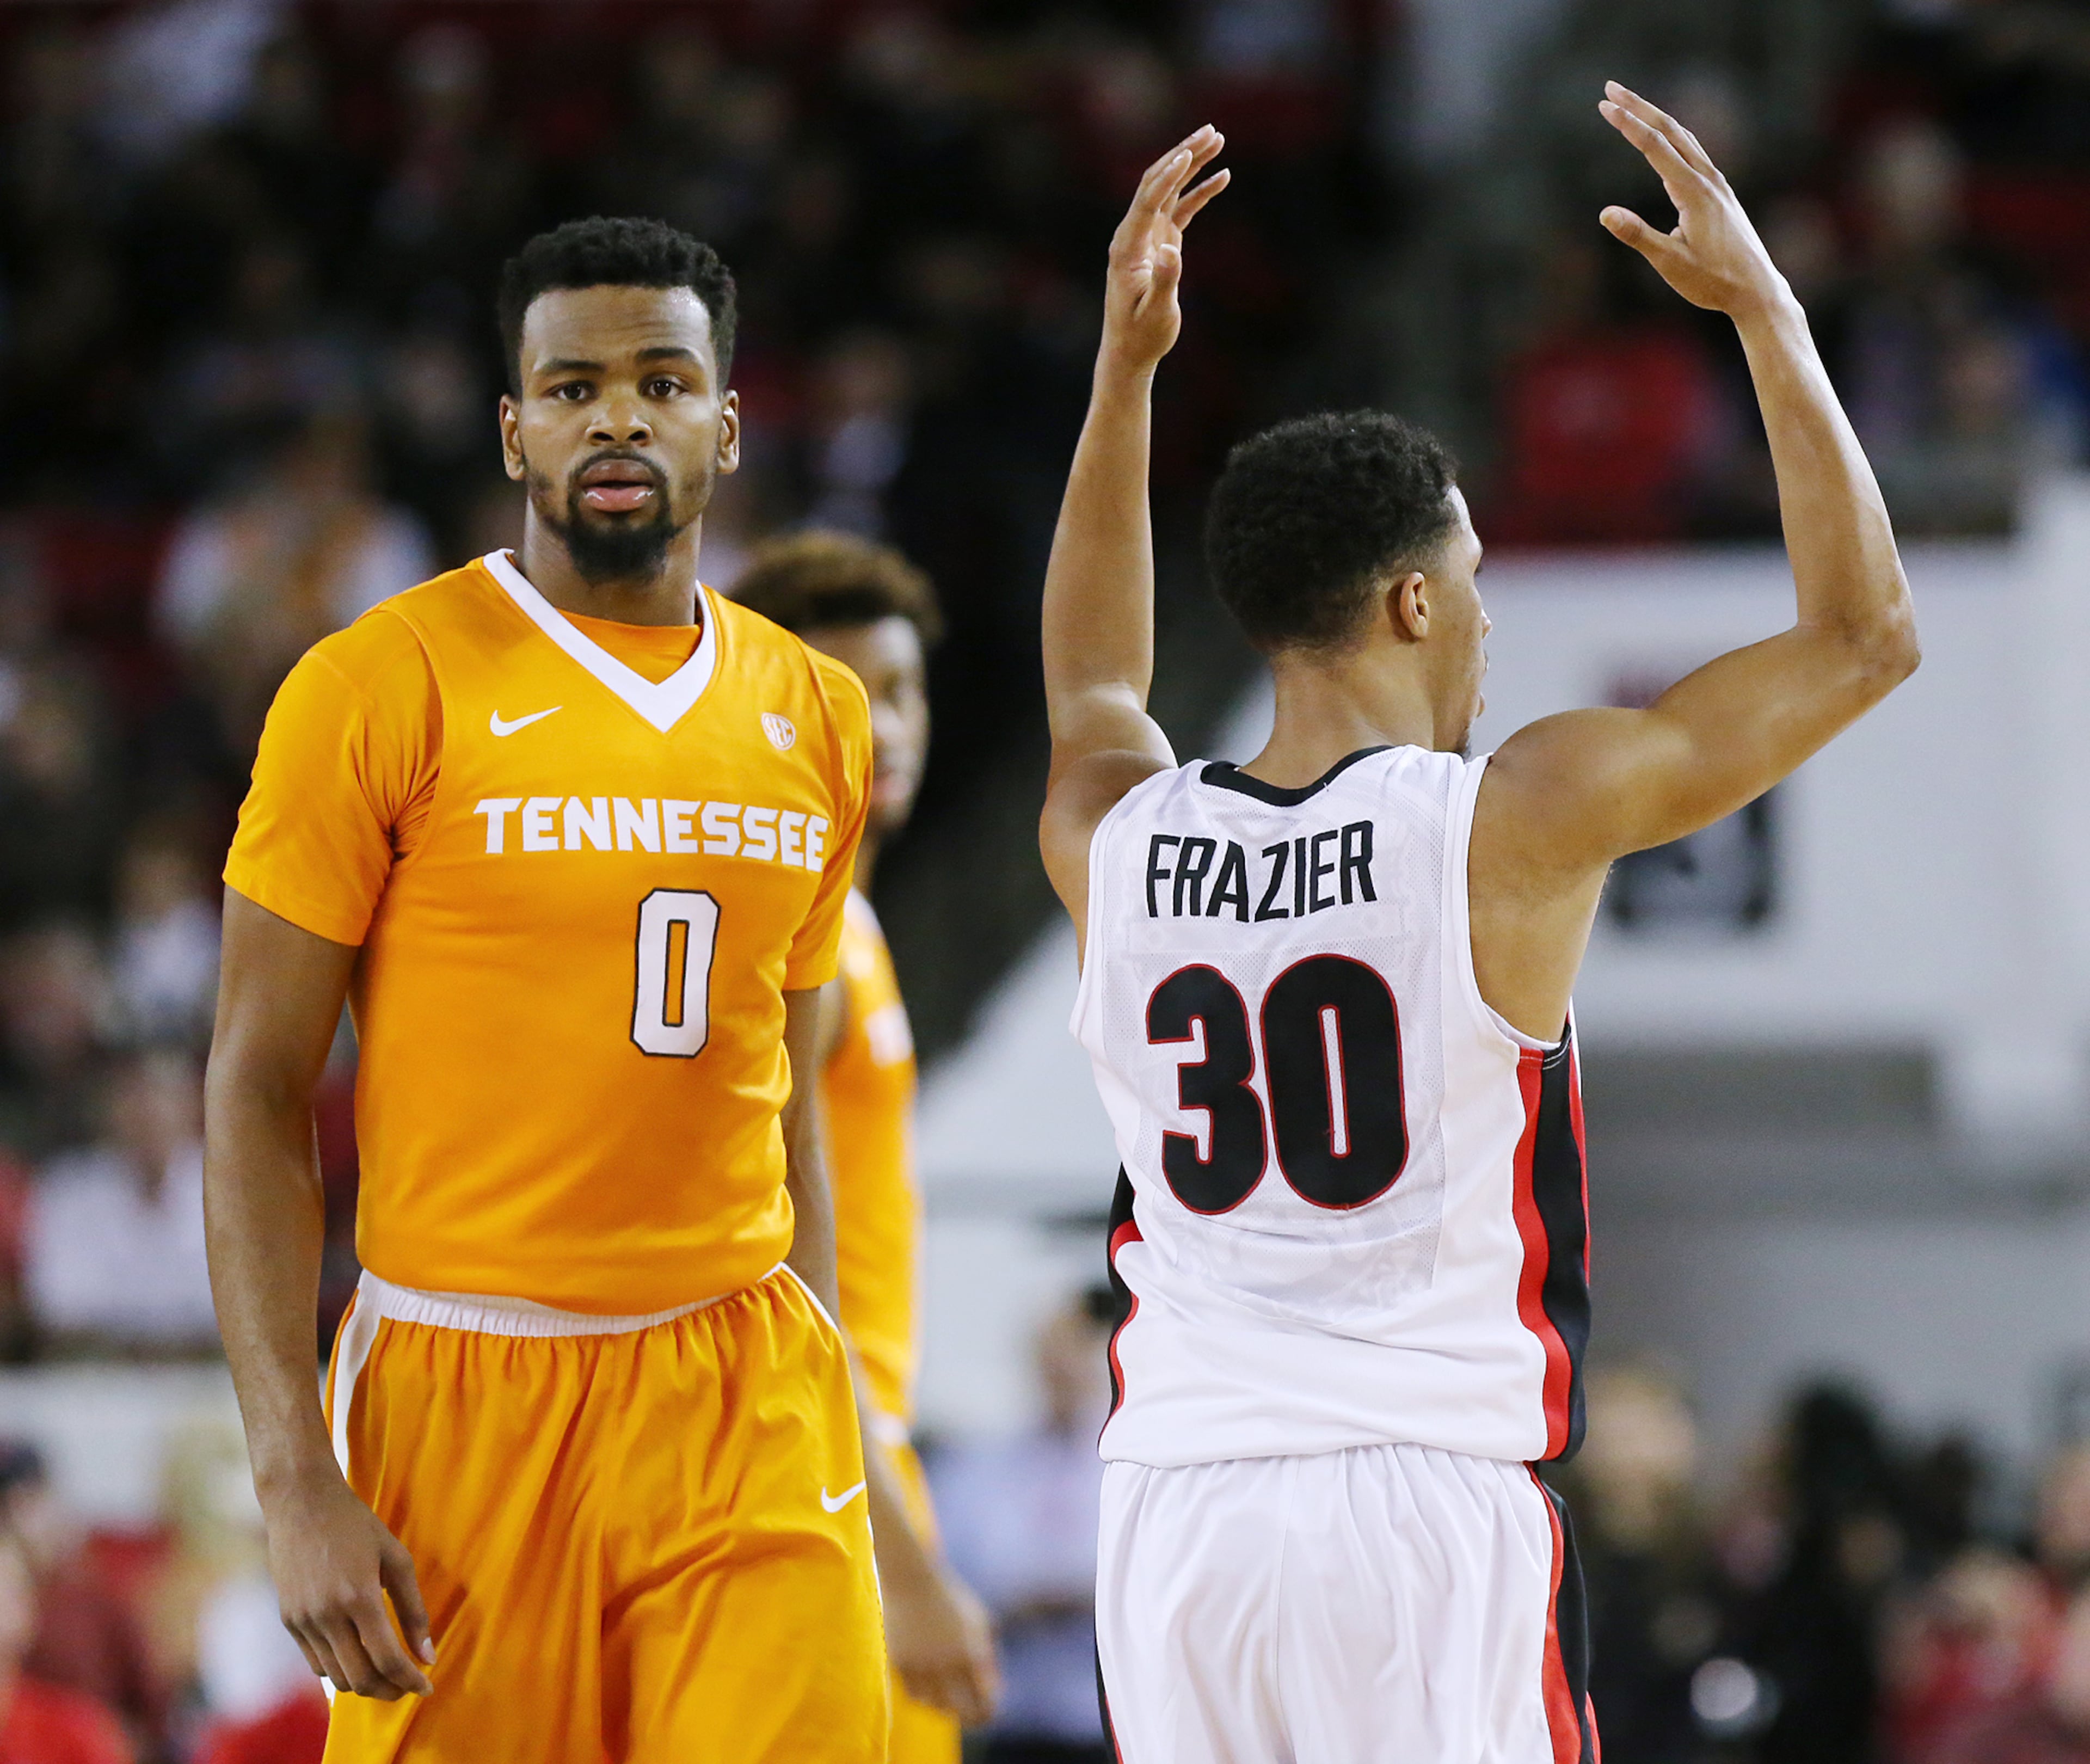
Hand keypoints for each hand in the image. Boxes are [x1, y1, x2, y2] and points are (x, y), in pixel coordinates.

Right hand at [262, 1470, 434, 1699]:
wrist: (301, 1504)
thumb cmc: (356, 1525)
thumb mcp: (396, 1559)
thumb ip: (413, 1610)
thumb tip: (428, 1656)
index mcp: (358, 1597)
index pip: (387, 1658)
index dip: (410, 1680)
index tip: (427, 1688)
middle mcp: (326, 1616)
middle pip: (361, 1678)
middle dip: (390, 1691)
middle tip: (409, 1686)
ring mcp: (302, 1621)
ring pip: (337, 1677)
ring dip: (366, 1684)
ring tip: (388, 1674)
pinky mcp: (288, 1622)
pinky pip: (316, 1664)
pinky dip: (341, 1670)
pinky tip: (359, 1658)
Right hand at [884, 1556, 1000, 1728]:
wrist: (912, 1580)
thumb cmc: (951, 1599)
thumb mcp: (979, 1620)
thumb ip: (988, 1653)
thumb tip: (994, 1687)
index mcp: (972, 1652)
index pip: (984, 1701)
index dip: (987, 1713)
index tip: (987, 1717)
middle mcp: (948, 1662)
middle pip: (960, 1710)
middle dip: (968, 1718)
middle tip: (971, 1720)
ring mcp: (923, 1664)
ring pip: (935, 1706)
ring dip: (944, 1708)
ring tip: (949, 1703)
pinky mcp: (901, 1664)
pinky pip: (914, 1694)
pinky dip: (924, 1698)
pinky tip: (930, 1693)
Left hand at [1101, 125, 1228, 375]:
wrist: (1130, 351)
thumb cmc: (1142, 335)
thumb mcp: (1157, 312)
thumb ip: (1166, 281)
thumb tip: (1171, 251)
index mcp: (1128, 247)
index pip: (1147, 201)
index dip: (1167, 176)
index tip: (1189, 154)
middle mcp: (1133, 234)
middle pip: (1157, 183)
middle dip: (1183, 154)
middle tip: (1211, 130)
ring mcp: (1147, 236)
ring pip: (1169, 190)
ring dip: (1192, 164)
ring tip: (1218, 139)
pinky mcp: (1160, 243)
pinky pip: (1180, 210)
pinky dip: (1199, 192)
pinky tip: (1223, 177)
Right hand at [1597, 81, 1792, 323]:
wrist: (1757, 290)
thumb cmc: (1713, 281)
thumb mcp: (1671, 263)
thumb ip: (1638, 235)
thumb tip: (1605, 213)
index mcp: (1694, 192)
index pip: (1655, 147)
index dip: (1628, 125)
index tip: (1604, 106)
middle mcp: (1708, 180)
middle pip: (1670, 130)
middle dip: (1639, 107)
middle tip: (1611, 87)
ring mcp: (1717, 185)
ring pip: (1684, 138)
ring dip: (1656, 118)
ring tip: (1631, 105)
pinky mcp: (1719, 194)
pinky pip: (1693, 153)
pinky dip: (1672, 137)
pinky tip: (1663, 139)